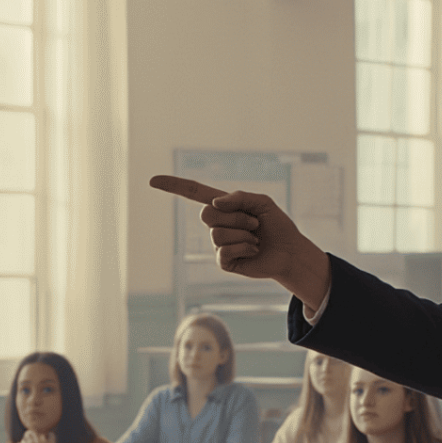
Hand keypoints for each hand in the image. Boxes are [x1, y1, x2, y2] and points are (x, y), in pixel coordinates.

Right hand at [150, 176, 332, 305]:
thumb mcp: (262, 202)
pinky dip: (244, 248)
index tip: (152, 181)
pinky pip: (224, 251)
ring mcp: (218, 244)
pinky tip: (253, 250)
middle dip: (235, 217)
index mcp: (223, 206)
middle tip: (254, 224)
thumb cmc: (277, 225)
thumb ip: (239, 197)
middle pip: (206, 215)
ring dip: (243, 235)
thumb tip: (215, 204)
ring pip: (217, 234)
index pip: (193, 193)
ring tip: (256, 238)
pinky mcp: (223, 262)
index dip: (173, 186)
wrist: (289, 252)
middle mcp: (216, 224)